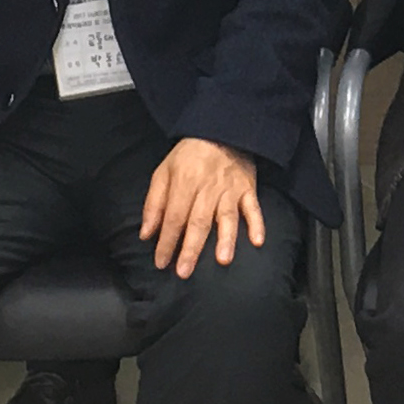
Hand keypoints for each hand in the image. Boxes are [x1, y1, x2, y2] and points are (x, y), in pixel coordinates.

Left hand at [140, 137, 266, 275]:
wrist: (221, 131)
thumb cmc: (189, 155)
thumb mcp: (163, 172)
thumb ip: (154, 203)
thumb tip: (146, 234)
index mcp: (184, 182)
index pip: (174, 217)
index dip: (167, 241)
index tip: (161, 262)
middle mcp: (208, 188)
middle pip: (199, 221)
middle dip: (191, 249)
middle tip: (184, 272)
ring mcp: (230, 189)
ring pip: (227, 217)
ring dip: (225, 238)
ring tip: (222, 260)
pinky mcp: (248, 189)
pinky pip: (254, 208)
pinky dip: (257, 224)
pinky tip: (257, 241)